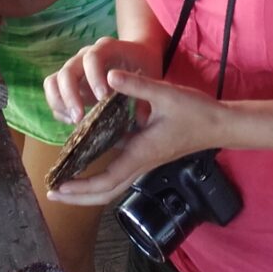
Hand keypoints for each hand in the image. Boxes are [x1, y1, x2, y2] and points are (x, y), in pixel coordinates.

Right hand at [44, 37, 161, 125]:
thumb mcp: (149, 75)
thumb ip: (144, 93)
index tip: (103, 97)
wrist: (137, 56)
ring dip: (59, 102)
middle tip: (80, 117)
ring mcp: (75, 68)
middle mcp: (85, 55)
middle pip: (67, 70)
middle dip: (71, 95)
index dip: (94, 76)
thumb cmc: (143, 65)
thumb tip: (139, 119)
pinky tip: (72, 121)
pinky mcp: (70, 83)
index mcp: (106, 48)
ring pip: (54, 80)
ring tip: (74, 120)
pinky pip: (54, 93)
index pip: (92, 57)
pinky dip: (58, 108)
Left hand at [46, 68, 224, 206]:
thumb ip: (137, 85)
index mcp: (141, 152)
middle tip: (53, 192)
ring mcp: (145, 160)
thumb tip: (109, 76)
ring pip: (112, 185)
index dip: (81, 187)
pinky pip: (120, 172)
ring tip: (65, 182)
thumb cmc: (195, 110)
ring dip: (88, 188)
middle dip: (79, 196)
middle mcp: (140, 162)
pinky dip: (101, 174)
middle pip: (106, 192)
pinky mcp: (148, 154)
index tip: (59, 187)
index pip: (106, 180)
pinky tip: (90, 161)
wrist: (220, 124)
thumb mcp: (165, 93)